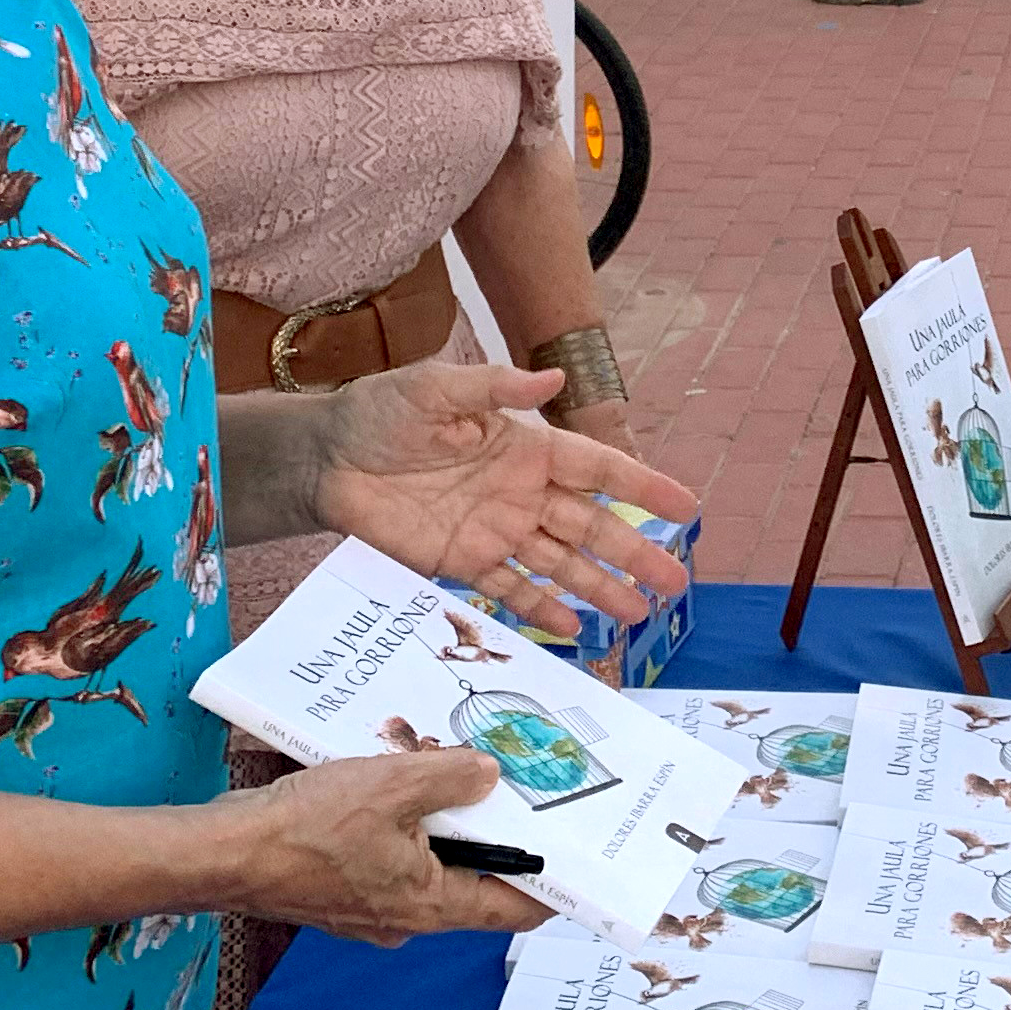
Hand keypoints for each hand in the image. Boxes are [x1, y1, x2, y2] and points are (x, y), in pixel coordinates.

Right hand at [219, 749, 552, 942]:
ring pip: (432, 867)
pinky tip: (402, 786)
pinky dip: (409, 828)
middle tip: (523, 793)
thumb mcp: (392, 786)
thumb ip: (450, 779)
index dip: (552, 884)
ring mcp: (373, 908)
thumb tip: (489, 775)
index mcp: (430, 905)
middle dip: (499, 839)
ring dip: (448, 827)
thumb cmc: (302, 830)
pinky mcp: (344, 890)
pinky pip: (395, 859)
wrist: (223, 854)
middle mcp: (408, 917)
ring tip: (462, 775)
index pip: (514, 909)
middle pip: (476, 884)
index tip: (582, 857)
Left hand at [309, 359, 699, 633]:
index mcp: (525, 447)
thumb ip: (494, 387)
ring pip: (561, 563)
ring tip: (638, 616)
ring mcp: (495, 530)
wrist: (326, 459)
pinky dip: (542, 607)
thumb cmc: (380, 413)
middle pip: (590, 526)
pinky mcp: (461, 563)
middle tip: (675, 580)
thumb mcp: (436, 387)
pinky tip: (574, 629)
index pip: (596, 468)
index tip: (684, 506)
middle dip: (633, 553)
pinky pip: (511, 589)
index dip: (641, 486)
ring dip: (599, 589)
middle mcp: (520, 492)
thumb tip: (552, 380)